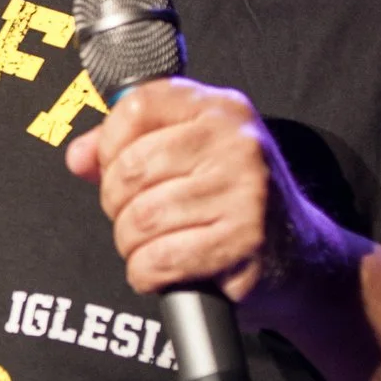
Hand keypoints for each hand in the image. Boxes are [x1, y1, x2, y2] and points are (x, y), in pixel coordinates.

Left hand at [63, 78, 362, 331]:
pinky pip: (159, 259)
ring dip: (132, 245)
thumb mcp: (190, 157)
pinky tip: (165, 270)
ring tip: (155, 245)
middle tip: (137, 218)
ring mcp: (245, 192)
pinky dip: (148, 274)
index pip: (137, 106)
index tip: (115, 169)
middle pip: (130, 169)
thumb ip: (128, 147)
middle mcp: (237, 143)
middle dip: (117, 205)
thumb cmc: (234, 203)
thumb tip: (78, 157)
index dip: (110, 144)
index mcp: (221, 109)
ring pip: (139, 220)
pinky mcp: (244, 242)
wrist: (302, 258)